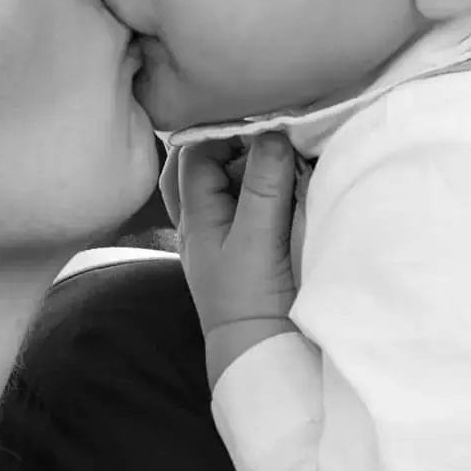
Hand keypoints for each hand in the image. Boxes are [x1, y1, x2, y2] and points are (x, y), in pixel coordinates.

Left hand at [174, 132, 298, 383]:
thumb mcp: (257, 240)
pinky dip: (252, 182)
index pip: (196, 152)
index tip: (261, 117)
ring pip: (216, 180)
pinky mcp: (241, 244)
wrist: (261, 353)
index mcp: (194, 215)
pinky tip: (276, 177)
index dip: (223, 129)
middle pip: (199, 162)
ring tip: (272, 148)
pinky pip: (238, 200)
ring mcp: (218, 233)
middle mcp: (199, 220)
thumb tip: (272, 133)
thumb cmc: (252, 301)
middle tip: (267, 126)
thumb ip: (264, 185)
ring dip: (239, 161)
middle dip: (228, 139)